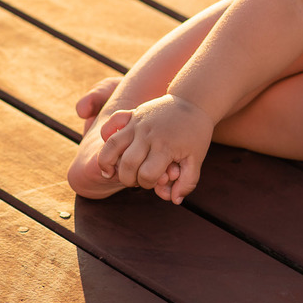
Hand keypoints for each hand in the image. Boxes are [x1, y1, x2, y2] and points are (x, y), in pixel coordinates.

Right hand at [96, 94, 214, 203]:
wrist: (194, 101)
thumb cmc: (196, 133)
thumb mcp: (197, 159)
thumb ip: (188, 182)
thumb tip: (174, 200)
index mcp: (165, 147)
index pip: (146, 175)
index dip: (148, 184)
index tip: (155, 181)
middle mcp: (147, 135)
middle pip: (127, 165)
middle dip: (129, 179)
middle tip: (136, 180)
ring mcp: (138, 123)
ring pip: (111, 146)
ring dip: (107, 163)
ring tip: (110, 172)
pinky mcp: (132, 115)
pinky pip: (111, 125)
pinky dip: (105, 136)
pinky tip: (110, 150)